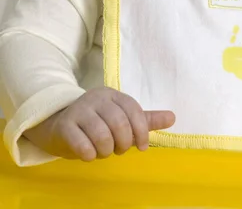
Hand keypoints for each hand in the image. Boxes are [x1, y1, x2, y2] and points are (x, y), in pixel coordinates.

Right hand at [23, 87, 174, 160]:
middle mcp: (97, 98)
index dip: (141, 132)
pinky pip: (82, 144)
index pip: (134, 110)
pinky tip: (89, 155)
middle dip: (123, 143)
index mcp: (113, 95)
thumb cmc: (97, 123)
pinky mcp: (65, 125)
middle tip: (118, 150)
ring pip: (101, 135)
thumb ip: (146, 120)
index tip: (142, 147)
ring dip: (106, 151)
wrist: (60, 125)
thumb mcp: (123, 119)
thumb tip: (173, 118)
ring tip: (103, 152)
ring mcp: (79, 110)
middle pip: (119, 123)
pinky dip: (89, 154)